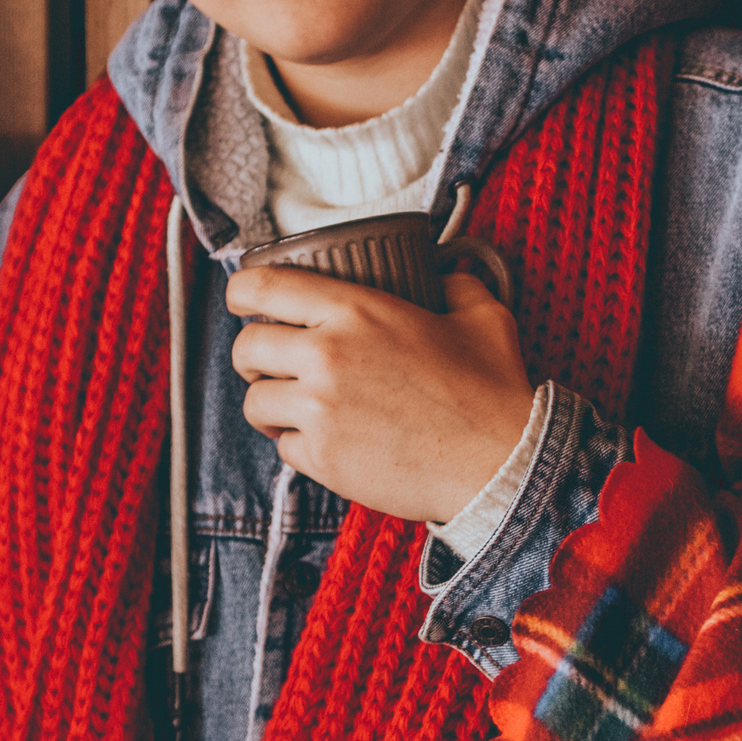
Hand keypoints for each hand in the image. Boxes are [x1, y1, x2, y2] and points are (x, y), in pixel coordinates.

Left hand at [225, 265, 535, 523]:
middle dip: (254, 357)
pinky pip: (283, 448)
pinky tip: (328, 442)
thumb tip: (444, 275)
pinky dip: (298, 447)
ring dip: (271, 405)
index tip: (244, 302)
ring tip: (296, 409)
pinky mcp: (321, 458)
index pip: (261, 288)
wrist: (500, 465)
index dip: (241, 292)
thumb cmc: (492, 392)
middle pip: (246, 348)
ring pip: (254, 403)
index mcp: (355, 310)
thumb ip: (456, 285)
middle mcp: (325, 356)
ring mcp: (318, 410)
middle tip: (274, 365)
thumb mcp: (482, 316)